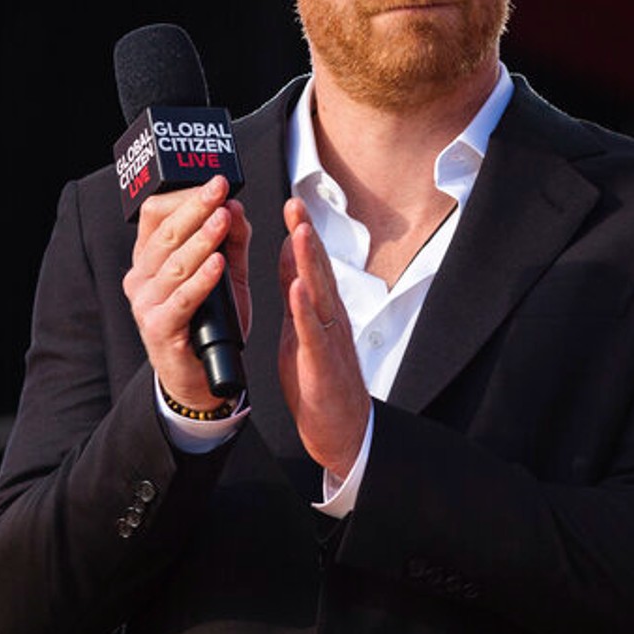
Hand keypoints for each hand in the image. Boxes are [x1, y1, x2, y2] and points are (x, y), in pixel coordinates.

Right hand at [122, 175, 250, 409]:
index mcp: (150, 259)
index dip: (183, 196)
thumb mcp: (226, 275)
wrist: (200, 377)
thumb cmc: (209, 323)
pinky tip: (218, 264)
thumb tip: (236, 205)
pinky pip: (182, 298)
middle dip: (195, 208)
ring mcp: (145, 304)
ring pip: (174, 263)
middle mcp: (140, 278)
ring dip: (201, 239)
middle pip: (165, 233)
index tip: (214, 182)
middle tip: (219, 189)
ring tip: (223, 220)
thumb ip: (232, 241)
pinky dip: (201, 279)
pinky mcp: (158, 328)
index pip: (155, 215)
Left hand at [276, 196, 369, 477]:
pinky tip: (297, 290)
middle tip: (296, 204)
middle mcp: (330, 319)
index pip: (313, 265)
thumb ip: (297, 291)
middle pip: (320, 270)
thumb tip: (291, 253)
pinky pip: (313, 333)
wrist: (341, 430)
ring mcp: (328, 340)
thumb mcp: (301, 328)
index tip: (292, 203)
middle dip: (307, 236)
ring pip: (320, 295)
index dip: (303, 233)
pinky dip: (305, 310)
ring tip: (300, 233)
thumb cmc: (320, 381)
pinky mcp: (321, 364)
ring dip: (310, 263)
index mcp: (322, 310)